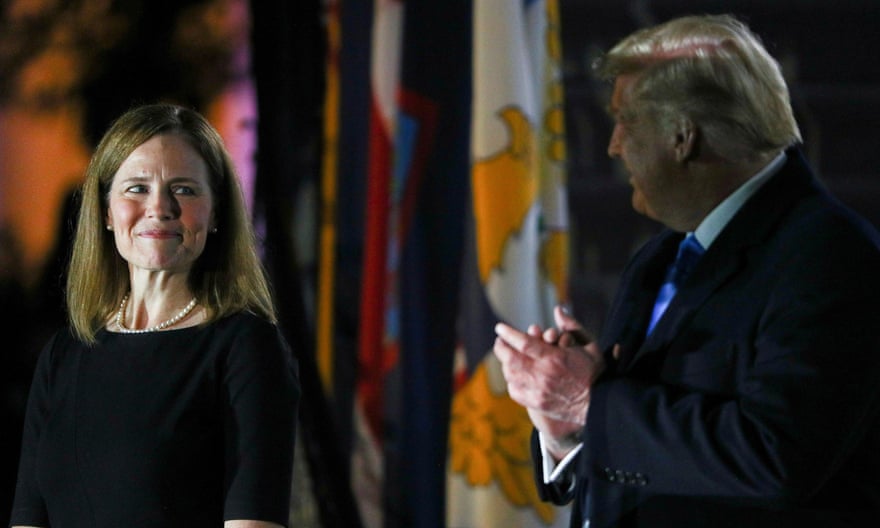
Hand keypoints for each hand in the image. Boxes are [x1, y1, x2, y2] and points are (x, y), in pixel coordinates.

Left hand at [493, 306, 606, 457]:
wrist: (600, 403)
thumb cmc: (595, 372)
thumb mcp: (589, 345)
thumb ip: (572, 326)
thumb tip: (558, 309)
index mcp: (555, 358)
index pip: (524, 343)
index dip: (508, 334)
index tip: (500, 327)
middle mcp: (544, 375)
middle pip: (512, 360)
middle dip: (501, 348)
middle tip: (499, 341)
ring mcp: (539, 391)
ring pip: (511, 375)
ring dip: (505, 364)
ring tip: (506, 356)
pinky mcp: (537, 403)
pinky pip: (515, 391)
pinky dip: (511, 381)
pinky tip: (513, 375)